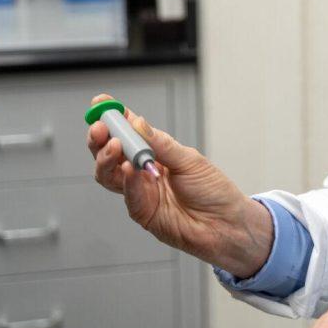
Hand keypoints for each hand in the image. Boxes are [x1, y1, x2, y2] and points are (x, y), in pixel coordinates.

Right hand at [86, 93, 273, 276]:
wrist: (227, 224)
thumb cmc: (213, 191)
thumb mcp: (190, 160)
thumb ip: (162, 144)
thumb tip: (137, 122)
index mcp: (155, 153)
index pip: (128, 132)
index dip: (113, 118)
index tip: (101, 103)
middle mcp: (143, 172)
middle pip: (110, 153)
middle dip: (100, 138)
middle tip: (100, 128)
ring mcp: (140, 193)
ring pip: (109, 175)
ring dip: (107, 159)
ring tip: (115, 146)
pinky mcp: (143, 213)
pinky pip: (129, 195)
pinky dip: (128, 181)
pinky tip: (130, 169)